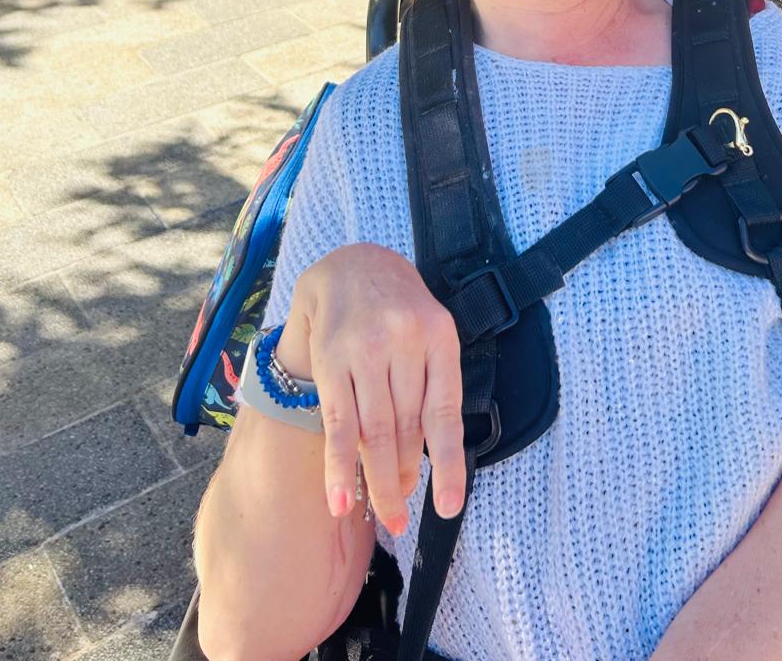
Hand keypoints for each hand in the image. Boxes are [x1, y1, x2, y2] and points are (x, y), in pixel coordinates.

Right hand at [279, 243, 464, 534]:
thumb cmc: (399, 310)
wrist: (351, 264)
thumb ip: (430, 386)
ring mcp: (365, 350)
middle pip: (407, 428)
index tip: (449, 507)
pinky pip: (338, 423)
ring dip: (378, 481)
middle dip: (405, 479)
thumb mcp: (429, 333)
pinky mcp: (331, 360)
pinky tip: (339, 501)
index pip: (445, 412)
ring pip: (374, 431)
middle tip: (401, 516)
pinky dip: (339, 467)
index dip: (449, 464)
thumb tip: (424, 461)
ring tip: (384, 515)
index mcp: (439, 336)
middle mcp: (403, 341)